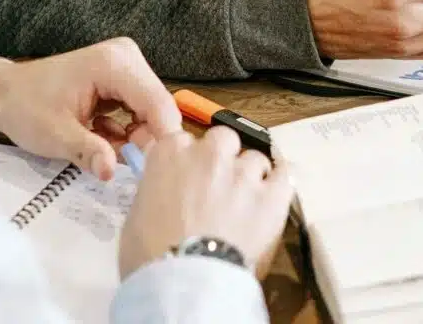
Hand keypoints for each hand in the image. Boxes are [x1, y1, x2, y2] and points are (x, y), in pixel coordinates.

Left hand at [0, 38, 181, 179]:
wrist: (6, 93)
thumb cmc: (26, 108)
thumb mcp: (55, 135)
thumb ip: (88, 151)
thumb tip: (111, 171)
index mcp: (114, 64)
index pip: (156, 103)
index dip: (162, 138)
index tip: (157, 172)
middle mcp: (126, 56)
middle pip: (157, 107)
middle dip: (146, 140)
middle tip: (124, 165)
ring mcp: (125, 64)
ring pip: (151, 110)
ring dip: (135, 137)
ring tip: (104, 148)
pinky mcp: (122, 76)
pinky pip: (139, 109)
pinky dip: (126, 129)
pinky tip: (101, 135)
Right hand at [119, 127, 292, 279]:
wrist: (186, 285)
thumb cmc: (150, 255)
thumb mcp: (138, 214)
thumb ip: (157, 188)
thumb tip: (167, 190)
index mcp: (171, 153)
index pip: (181, 137)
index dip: (187, 157)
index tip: (186, 174)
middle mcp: (209, 153)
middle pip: (223, 139)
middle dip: (221, 159)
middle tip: (216, 188)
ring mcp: (243, 172)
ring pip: (254, 158)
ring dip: (250, 176)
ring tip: (246, 205)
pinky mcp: (272, 196)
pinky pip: (284, 175)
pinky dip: (280, 181)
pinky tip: (275, 191)